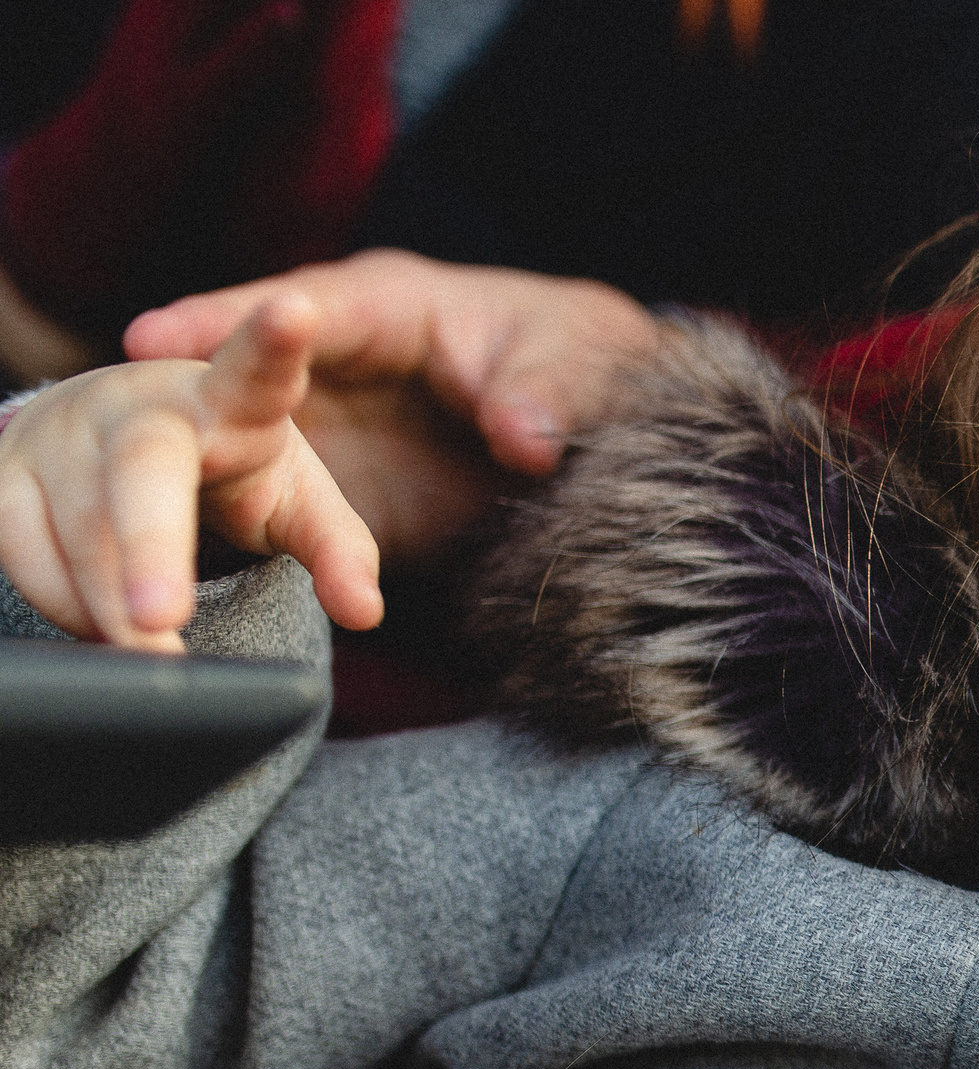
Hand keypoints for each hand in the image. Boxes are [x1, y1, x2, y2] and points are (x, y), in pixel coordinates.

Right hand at [0, 293, 378, 650]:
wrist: (117, 438)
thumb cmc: (227, 468)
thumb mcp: (295, 500)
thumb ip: (338, 551)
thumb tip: (365, 611)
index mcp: (229, 400)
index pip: (258, 369)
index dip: (274, 340)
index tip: (299, 309)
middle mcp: (138, 404)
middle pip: (142, 470)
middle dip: (149, 546)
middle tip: (161, 620)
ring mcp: (63, 431)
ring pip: (74, 525)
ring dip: (107, 603)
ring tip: (152, 654)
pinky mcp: (4, 467)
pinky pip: (17, 547)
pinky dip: (60, 602)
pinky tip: (97, 625)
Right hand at [123, 250, 658, 563]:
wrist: (597, 425)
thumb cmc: (578, 364)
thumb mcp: (575, 364)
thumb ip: (544, 394)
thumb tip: (523, 435)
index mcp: (385, 306)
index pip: (301, 308)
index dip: (229, 323)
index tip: (153, 340)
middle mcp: (332, 364)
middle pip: (233, 379)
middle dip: (170, 409)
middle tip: (106, 440)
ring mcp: (318, 430)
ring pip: (229, 448)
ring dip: (177, 489)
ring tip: (123, 539)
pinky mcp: (326, 495)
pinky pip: (258, 515)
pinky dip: (218, 541)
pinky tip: (153, 577)